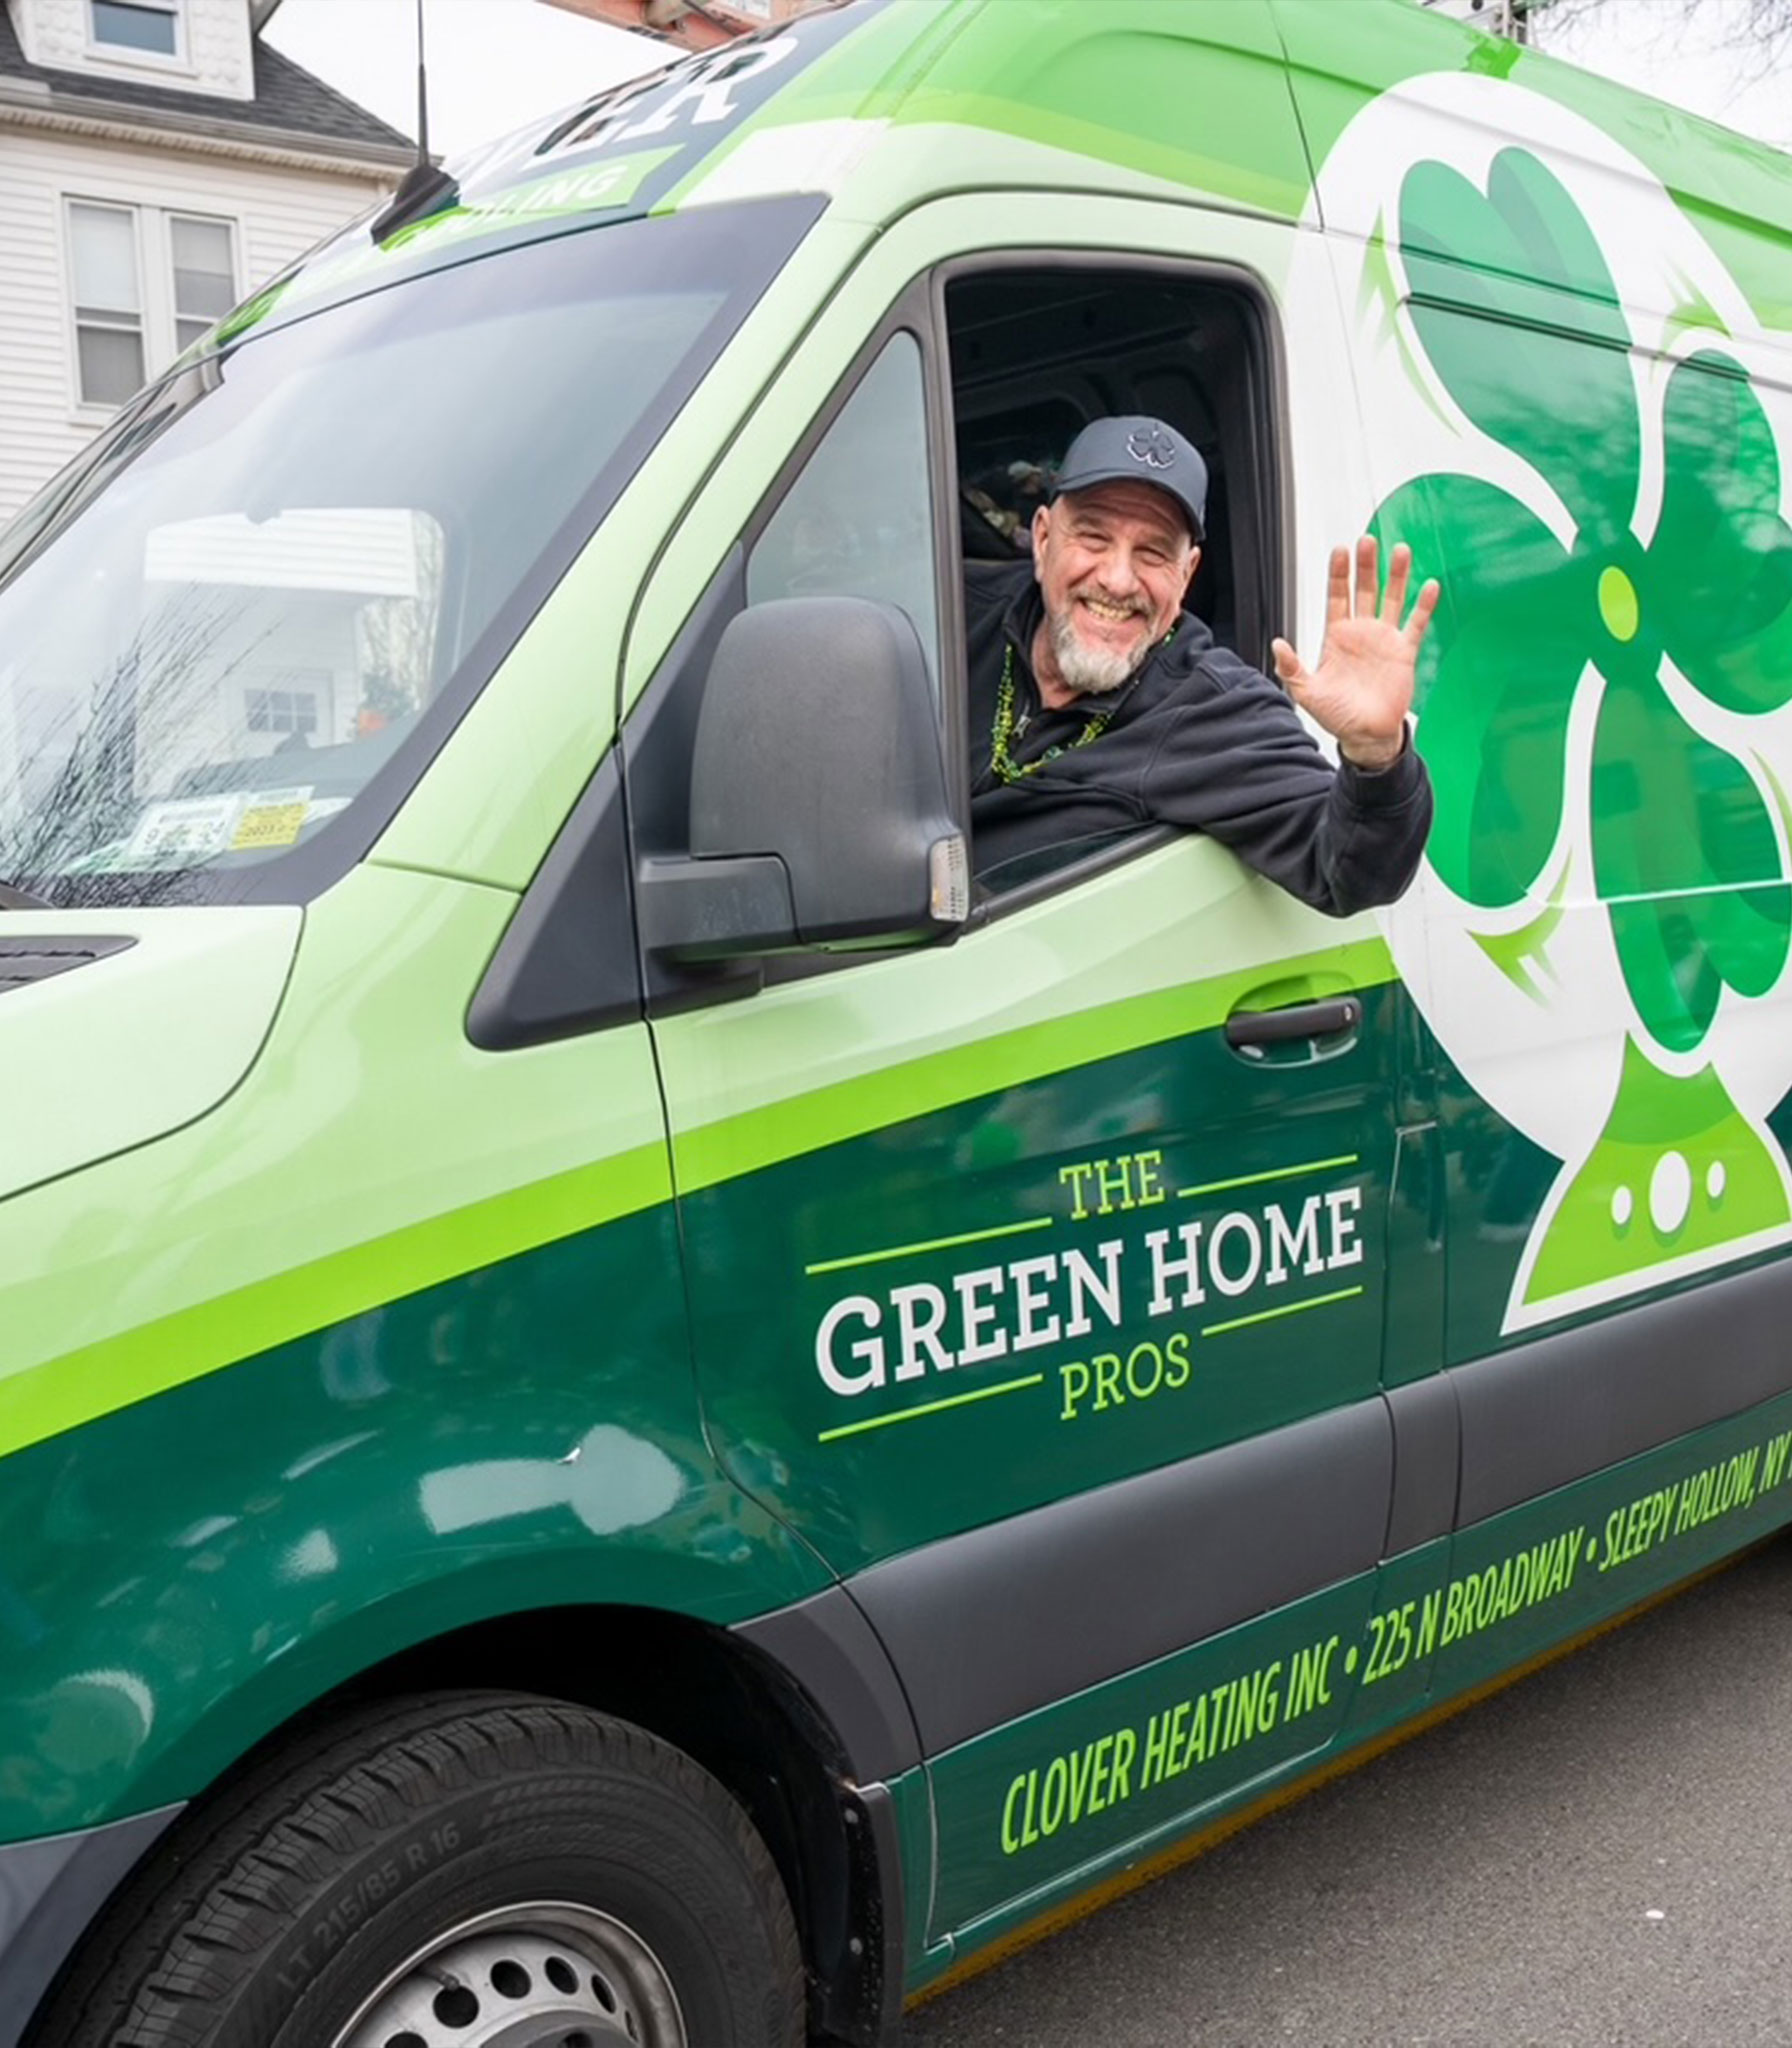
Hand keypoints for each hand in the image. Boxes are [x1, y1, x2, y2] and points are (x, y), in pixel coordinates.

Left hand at [1271, 537, 1438, 771]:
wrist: (1366, 735)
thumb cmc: (1337, 715)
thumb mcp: (1308, 692)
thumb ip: (1292, 668)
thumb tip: (1277, 645)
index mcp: (1337, 637)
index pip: (1337, 597)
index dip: (1339, 574)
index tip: (1340, 550)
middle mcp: (1362, 632)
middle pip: (1364, 590)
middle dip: (1366, 566)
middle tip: (1368, 541)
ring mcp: (1384, 639)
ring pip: (1392, 599)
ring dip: (1396, 576)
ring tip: (1400, 551)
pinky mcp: (1404, 652)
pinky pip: (1416, 624)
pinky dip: (1423, 605)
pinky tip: (1429, 585)